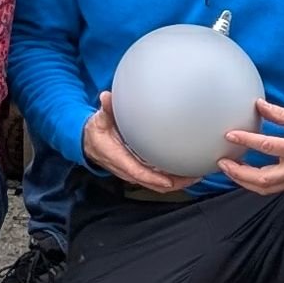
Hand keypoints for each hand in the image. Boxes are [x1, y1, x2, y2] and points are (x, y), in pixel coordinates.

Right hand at [79, 91, 193, 196]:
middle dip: (174, 184)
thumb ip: (106, 109)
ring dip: (176, 183)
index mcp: (117, 158)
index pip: (137, 172)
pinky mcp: (138, 171)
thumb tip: (106, 97)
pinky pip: (156, 179)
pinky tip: (183, 170)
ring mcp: (133, 172)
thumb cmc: (96, 132)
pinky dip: (170, 179)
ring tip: (194, 176)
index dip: (153, 178)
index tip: (169, 180)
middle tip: (194, 177)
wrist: (89, 144)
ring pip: (156, 185)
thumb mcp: (100, 120)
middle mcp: (126, 169)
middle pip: (152, 183)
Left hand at [218, 97, 283, 195]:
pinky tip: (244, 174)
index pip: (267, 146)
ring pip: (265, 189)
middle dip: (239, 173)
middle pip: (263, 179)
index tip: (231, 135)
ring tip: (229, 169)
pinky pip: (272, 189)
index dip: (247, 140)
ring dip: (244, 181)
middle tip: (223, 162)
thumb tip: (258, 104)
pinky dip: (255, 183)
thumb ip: (278, 113)